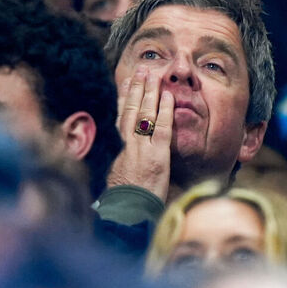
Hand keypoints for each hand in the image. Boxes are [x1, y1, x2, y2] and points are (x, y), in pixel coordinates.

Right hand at [106, 66, 174, 201]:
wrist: (126, 217)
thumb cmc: (124, 205)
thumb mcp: (118, 180)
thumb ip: (122, 165)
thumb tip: (122, 159)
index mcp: (120, 152)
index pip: (122, 119)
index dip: (124, 99)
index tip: (126, 83)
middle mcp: (129, 148)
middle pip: (131, 112)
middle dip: (136, 89)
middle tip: (140, 69)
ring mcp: (142, 151)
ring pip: (144, 116)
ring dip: (149, 93)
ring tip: (152, 74)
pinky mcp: (157, 158)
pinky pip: (161, 130)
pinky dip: (165, 112)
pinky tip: (168, 97)